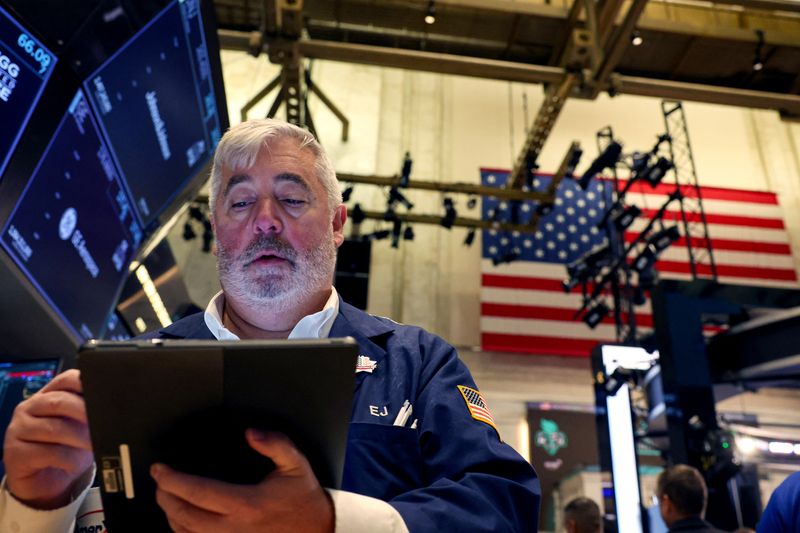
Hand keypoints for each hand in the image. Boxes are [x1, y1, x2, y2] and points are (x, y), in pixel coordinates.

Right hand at [4, 369, 93, 508]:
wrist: (44, 482)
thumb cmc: (66, 450)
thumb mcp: (82, 429)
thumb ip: (91, 414)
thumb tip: (113, 409)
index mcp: (48, 395)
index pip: (67, 379)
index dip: (86, 384)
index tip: (104, 394)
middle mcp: (30, 408)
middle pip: (60, 401)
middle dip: (86, 412)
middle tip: (104, 423)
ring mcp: (19, 429)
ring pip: (54, 428)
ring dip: (80, 438)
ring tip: (94, 445)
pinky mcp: (16, 452)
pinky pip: (48, 452)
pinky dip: (68, 459)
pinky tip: (75, 464)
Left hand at [152, 429, 333, 532]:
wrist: (318, 531)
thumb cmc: (304, 500)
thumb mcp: (296, 464)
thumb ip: (275, 444)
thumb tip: (252, 434)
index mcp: (246, 504)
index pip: (197, 492)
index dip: (172, 480)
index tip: (160, 470)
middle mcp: (234, 528)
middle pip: (183, 516)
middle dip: (164, 496)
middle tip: (158, 481)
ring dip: (170, 515)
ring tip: (166, 497)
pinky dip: (183, 532)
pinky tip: (182, 520)